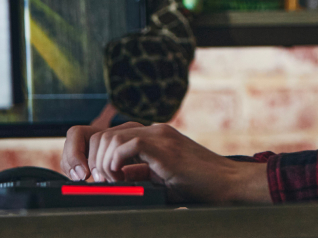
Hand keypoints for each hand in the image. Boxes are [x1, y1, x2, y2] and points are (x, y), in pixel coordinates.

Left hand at [61, 122, 270, 203]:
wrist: (227, 183)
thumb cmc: (198, 186)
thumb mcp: (160, 179)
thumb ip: (139, 174)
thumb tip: (110, 181)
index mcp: (151, 137)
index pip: (108, 135)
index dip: (93, 156)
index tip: (93, 180)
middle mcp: (153, 131)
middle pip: (102, 134)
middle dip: (91, 162)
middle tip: (100, 184)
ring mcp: (159, 136)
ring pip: (110, 138)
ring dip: (103, 164)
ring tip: (113, 183)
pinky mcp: (165, 146)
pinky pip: (128, 144)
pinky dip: (116, 163)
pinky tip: (123, 179)